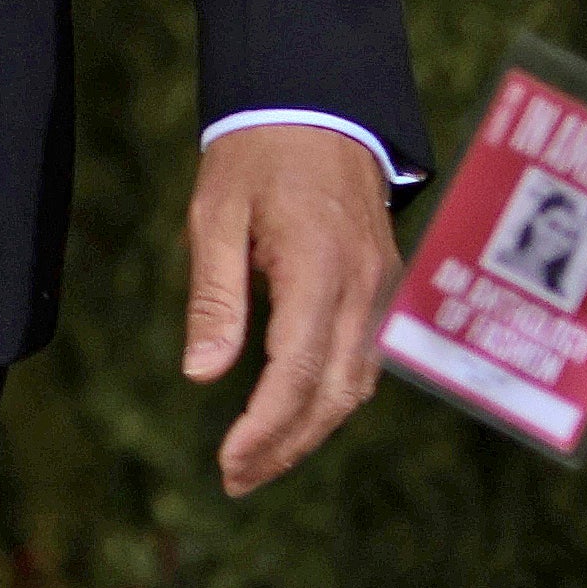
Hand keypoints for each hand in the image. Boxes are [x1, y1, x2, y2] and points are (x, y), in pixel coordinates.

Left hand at [183, 123, 396, 494]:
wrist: (318, 108)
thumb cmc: (255, 157)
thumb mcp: (214, 215)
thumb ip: (214, 298)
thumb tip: (201, 375)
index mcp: (316, 268)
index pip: (298, 371)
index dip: (266, 426)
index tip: (229, 462)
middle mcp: (363, 288)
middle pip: (334, 393)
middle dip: (287, 445)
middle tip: (236, 480)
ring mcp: (383, 292)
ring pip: (358, 386)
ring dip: (311, 430)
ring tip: (258, 463)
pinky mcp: (385, 291)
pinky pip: (366, 361)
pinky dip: (333, 399)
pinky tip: (296, 418)